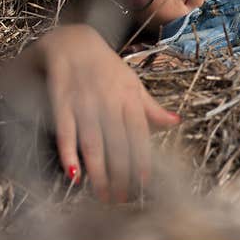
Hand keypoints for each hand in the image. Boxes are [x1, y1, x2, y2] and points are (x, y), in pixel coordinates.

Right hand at [0, 24, 179, 202]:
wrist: (73, 40)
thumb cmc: (106, 66)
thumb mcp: (133, 83)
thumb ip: (151, 107)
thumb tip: (177, 122)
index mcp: (129, 97)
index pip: (138, 133)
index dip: (141, 158)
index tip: (143, 182)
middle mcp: (109, 100)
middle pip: (116, 142)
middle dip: (119, 172)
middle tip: (119, 198)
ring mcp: (85, 100)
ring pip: (93, 140)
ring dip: (98, 169)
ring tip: (101, 193)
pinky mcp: (61, 99)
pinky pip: (66, 129)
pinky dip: (68, 151)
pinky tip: (73, 172)